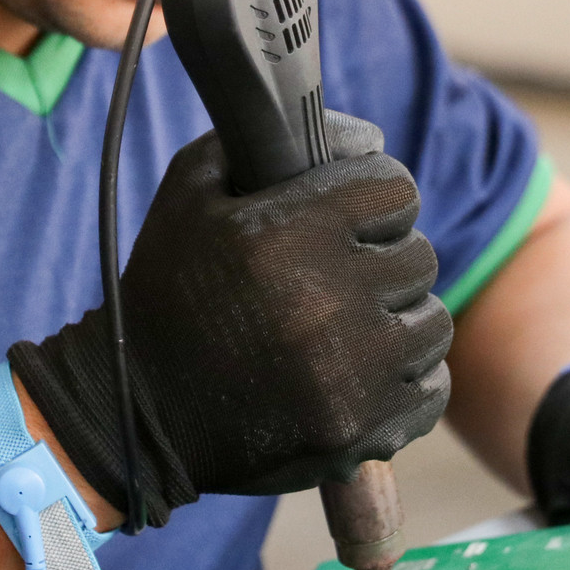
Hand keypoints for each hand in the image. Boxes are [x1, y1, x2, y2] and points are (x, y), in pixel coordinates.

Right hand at [10, 112, 450, 525]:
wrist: (137, 413)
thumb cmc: (167, 291)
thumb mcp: (192, 190)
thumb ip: (267, 137)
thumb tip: (368, 139)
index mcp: (285, 235)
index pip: (395, 191)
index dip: (374, 196)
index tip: (353, 215)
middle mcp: (325, 303)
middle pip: (419, 255)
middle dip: (385, 257)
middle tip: (346, 273)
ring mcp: (348, 375)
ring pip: (432, 321)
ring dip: (400, 318)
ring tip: (354, 325)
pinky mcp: (359, 432)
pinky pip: (432, 387)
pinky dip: (406, 378)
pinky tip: (363, 372)